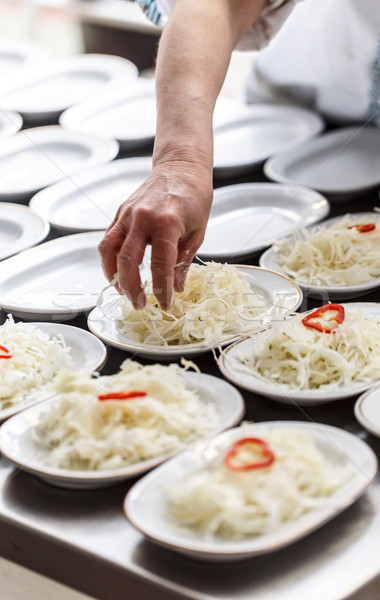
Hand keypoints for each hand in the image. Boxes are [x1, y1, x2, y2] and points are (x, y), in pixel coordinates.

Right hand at [98, 159, 212, 309]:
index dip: (162, 289)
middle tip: (140, 304)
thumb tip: (177, 288)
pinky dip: (108, 260)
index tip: (165, 303)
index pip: (160, 265)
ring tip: (124, 292)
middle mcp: (143, 218)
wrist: (181, 167)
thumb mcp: (197, 233)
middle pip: (128, 261)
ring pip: (110, 250)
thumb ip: (183, 262)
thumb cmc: (194, 197)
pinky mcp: (120, 212)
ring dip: (114, 276)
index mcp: (167, 223)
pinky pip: (108, 239)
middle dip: (132, 288)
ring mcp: (128, 214)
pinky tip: (117, 273)